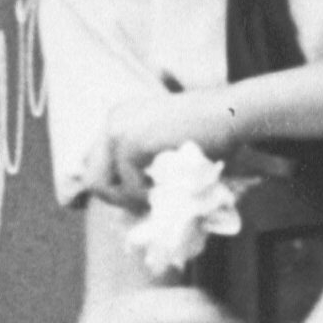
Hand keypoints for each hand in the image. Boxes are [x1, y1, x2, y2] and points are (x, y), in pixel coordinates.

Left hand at [81, 88, 239, 211]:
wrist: (231, 116)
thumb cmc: (209, 133)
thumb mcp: (164, 145)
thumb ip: (140, 162)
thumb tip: (120, 197)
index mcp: (119, 116)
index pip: (94, 162)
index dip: (114, 186)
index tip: (138, 198)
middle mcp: (113, 118)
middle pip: (91, 175)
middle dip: (114, 198)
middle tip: (142, 205)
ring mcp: (119, 129)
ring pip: (101, 184)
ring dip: (129, 200)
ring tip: (156, 200)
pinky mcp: (132, 142)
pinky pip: (127, 185)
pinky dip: (146, 196)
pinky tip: (166, 190)